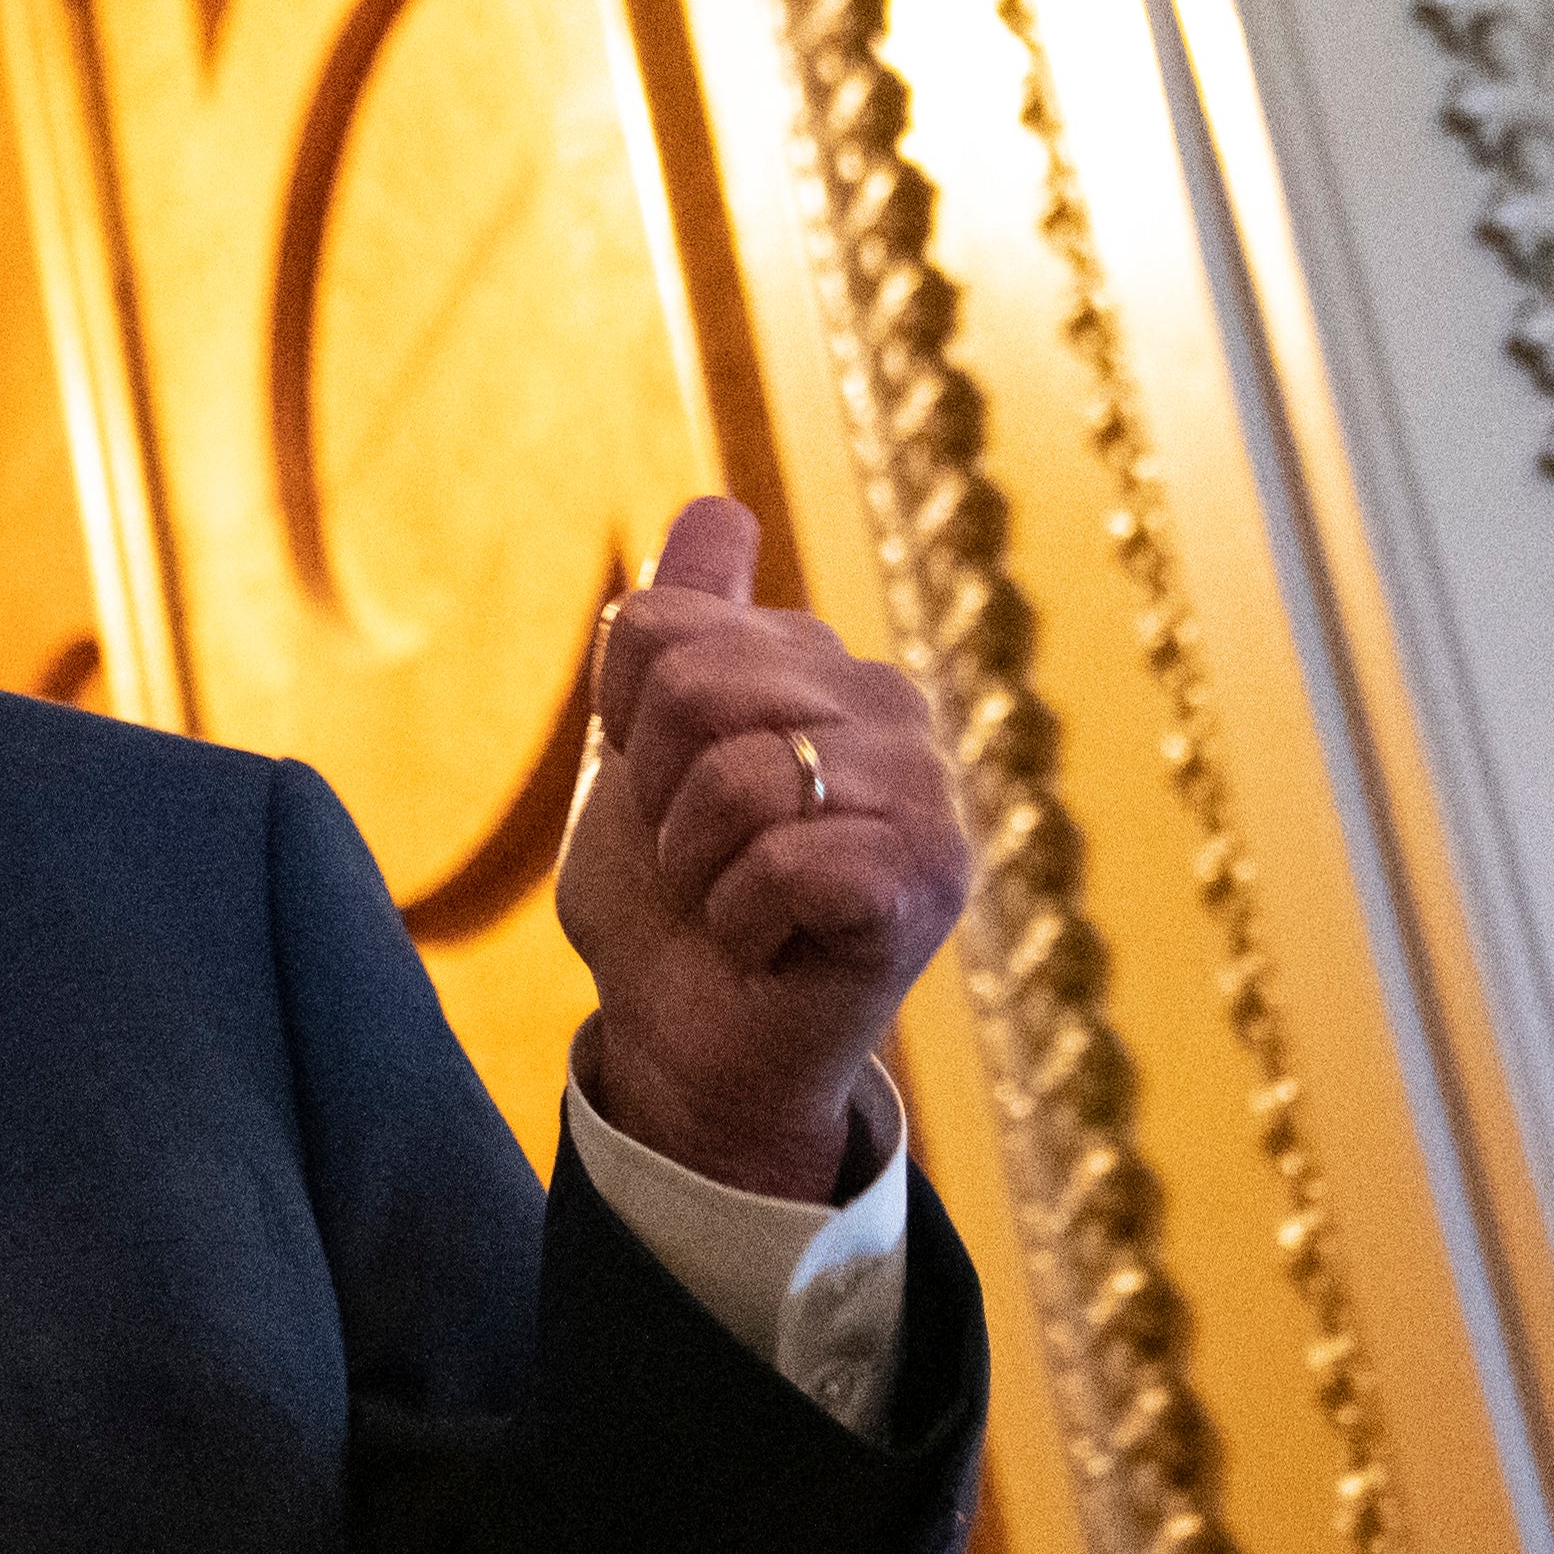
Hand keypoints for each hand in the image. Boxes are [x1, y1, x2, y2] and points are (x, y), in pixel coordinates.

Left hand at [554, 496, 968, 1197]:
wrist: (688, 1046)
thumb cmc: (668, 906)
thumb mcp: (638, 753)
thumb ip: (675, 628)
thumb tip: (718, 508)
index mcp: (818, 665)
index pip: (658, 623)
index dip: (623, 724)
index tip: (660, 791)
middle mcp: (888, 708)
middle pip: (695, 681)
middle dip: (657, 794)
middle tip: (697, 861)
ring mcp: (924, 790)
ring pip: (740, 773)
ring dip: (697, 866)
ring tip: (732, 903)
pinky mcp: (931, 877)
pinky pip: (790, 858)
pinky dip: (741, 919)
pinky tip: (768, 944)